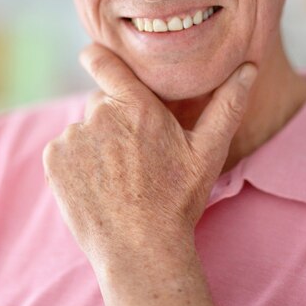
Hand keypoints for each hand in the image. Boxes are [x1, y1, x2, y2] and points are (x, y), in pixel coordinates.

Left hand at [43, 43, 256, 264]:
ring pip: (83, 128)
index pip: (103, 61)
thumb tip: (250, 68)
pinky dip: (76, 161)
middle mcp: (99, 115)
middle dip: (113, 117)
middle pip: (100, 102)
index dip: (97, 57)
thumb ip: (227, 104)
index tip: (94, 56)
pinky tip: (97, 184)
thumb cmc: (177, 199)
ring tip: (117, 175)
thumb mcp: (208, 151)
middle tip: (132, 153)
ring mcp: (73, 138)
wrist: (140, 249)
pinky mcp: (55, 160)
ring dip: (95, 142)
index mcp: (136, 105)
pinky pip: (64, 149)